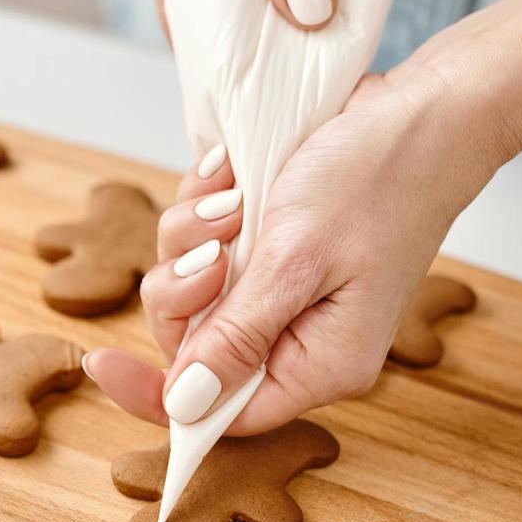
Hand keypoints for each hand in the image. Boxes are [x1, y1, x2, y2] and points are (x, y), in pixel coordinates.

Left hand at [84, 0, 521, 433]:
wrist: (419, 108)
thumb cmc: (381, 179)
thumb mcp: (297, 260)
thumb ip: (237, 336)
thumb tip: (186, 403)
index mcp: (320, 363)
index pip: (221, 412)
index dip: (158, 395)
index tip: (101, 362)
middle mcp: (299, 337)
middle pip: (193, 345)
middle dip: (182, 288)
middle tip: (212, 242)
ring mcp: (283, 291)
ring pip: (190, 288)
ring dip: (192, 236)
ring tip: (234, 197)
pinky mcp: (269, 248)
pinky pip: (202, 242)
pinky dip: (204, 206)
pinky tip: (233, 174)